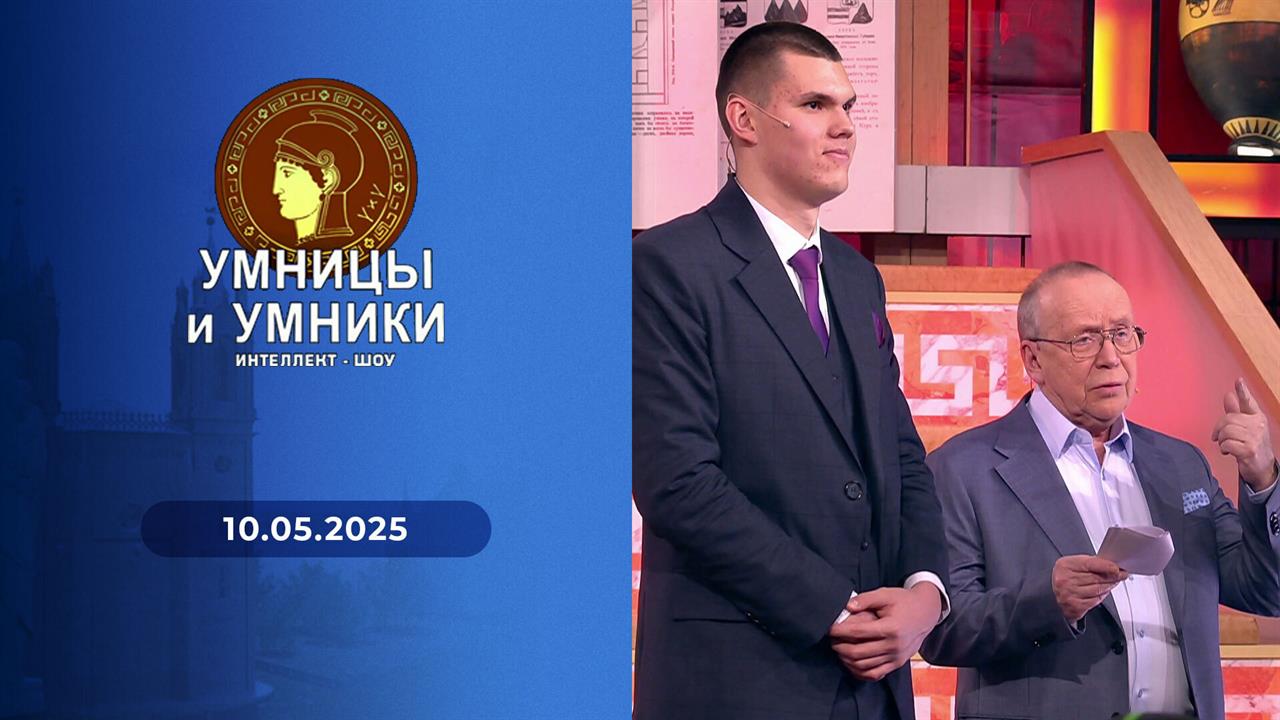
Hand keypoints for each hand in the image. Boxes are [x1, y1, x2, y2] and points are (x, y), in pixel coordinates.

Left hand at [827, 584, 940, 680]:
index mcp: (891, 628)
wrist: (926, 613)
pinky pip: (874, 674)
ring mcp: (896, 657)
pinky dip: (859, 671)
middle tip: (831, 640)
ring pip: (864, 666)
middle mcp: (894, 646)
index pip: (858, 633)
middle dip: (839, 647)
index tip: (829, 628)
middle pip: (858, 652)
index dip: (840, 631)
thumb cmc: (904, 601)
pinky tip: (851, 663)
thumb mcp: (885, 594)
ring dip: (847, 660)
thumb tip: (847, 606)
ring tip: (838, 650)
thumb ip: (865, 599)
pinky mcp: (897, 664)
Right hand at [1052, 555, 1126, 622]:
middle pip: (1096, 578)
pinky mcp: (1075, 606)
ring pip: (1098, 589)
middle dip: (1112, 576)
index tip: (1117, 568)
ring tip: (1113, 582)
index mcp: (1065, 566)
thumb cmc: (1065, 579)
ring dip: (1109, 586)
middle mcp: (1065, 580)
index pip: (1090, 564)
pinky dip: (1102, 596)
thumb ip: (1089, 564)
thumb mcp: (1072, 565)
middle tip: (1121, 575)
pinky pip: (1096, 600)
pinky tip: (1103, 592)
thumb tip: (1110, 564)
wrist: (1052, 596)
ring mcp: (1070, 594)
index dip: (1106, 566)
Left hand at [1212, 378, 1276, 492]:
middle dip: (1218, 429)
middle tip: (1218, 437)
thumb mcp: (1244, 427)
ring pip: (1226, 431)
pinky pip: (1226, 444)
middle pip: (1228, 419)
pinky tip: (1228, 451)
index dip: (1242, 391)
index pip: (1248, 402)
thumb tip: (1228, 395)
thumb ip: (1235, 412)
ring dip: (1221, 440)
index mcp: (1256, 417)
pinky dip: (1223, 448)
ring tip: (1226, 444)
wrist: (1262, 467)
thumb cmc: (1251, 444)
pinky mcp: (1249, 450)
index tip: (1238, 380)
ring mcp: (1255, 438)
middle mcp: (1258, 425)